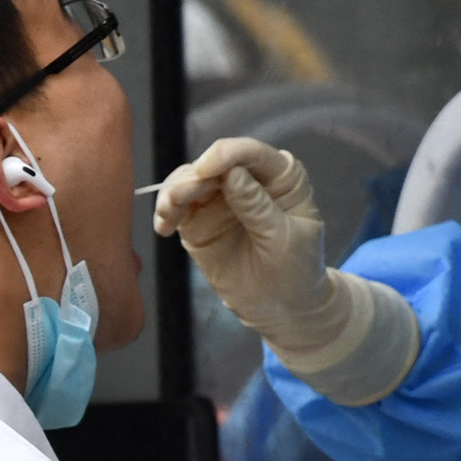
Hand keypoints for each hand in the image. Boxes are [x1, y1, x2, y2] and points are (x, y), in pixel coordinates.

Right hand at [154, 136, 333, 336]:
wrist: (283, 307)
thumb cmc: (297, 268)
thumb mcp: (284, 238)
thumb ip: (257, 206)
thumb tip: (231, 173)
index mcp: (279, 176)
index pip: (250, 153)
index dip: (226, 155)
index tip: (207, 170)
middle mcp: (247, 180)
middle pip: (213, 163)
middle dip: (193, 177)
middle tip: (178, 199)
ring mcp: (220, 200)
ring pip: (189, 180)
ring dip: (174, 192)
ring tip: (168, 216)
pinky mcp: (199, 221)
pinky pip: (177, 208)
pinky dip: (165, 212)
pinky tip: (163, 226)